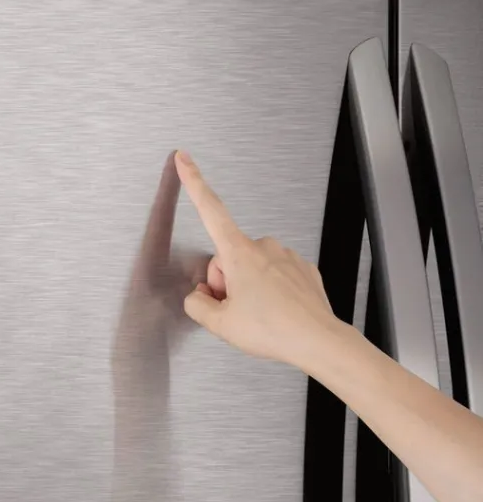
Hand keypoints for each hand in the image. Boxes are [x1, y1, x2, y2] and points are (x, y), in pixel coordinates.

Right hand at [175, 150, 347, 367]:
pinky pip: (274, 272)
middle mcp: (264, 247)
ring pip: (251, 265)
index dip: (193, 182)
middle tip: (235, 308)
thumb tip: (198, 297)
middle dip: (225, 280)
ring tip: (259, 312)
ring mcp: (286, 255)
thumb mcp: (221, 324)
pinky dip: (270, 288)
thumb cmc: (274, 329)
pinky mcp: (301, 267)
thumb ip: (197, 305)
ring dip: (247, 286)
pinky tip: (276, 309)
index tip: (184, 160)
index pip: (210, 209)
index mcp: (240, 253)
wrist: (318, 340)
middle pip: (227, 256)